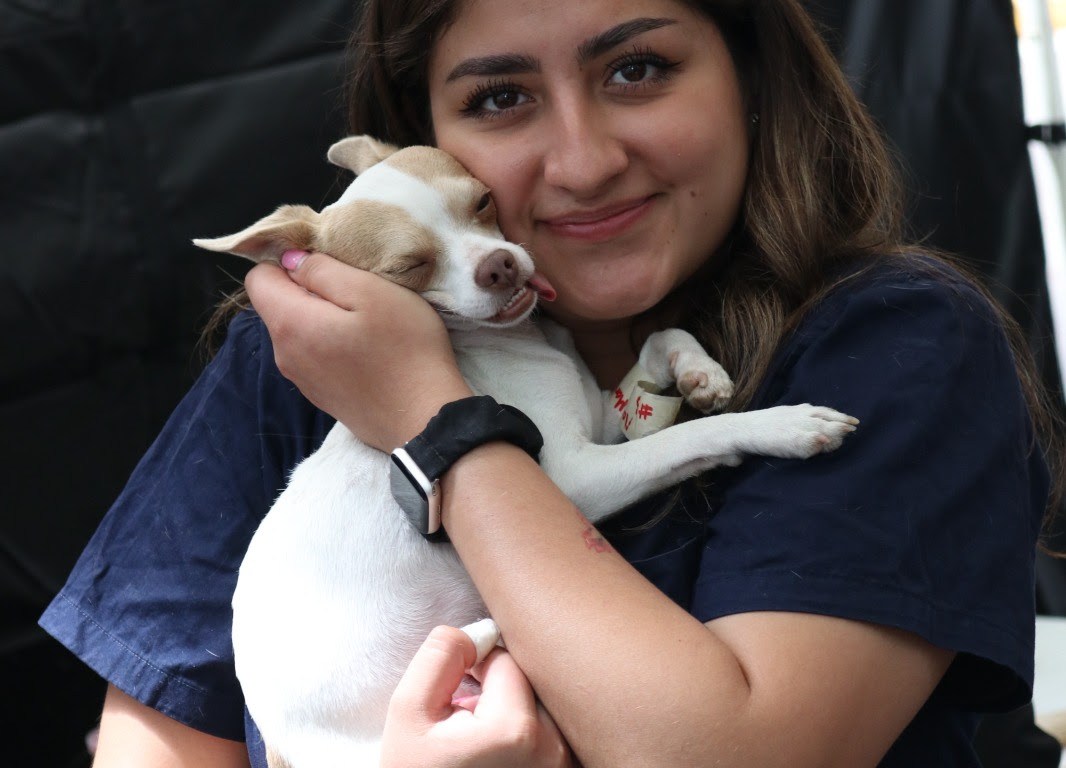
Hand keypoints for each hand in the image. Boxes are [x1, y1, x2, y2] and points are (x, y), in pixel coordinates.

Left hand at [244, 252, 472, 449]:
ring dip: (322, 317)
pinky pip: (312, 355)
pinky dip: (330, 343)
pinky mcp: (320, 395)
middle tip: (356, 292)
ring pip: (296, 330)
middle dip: (308, 290)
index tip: (328, 265)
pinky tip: (365, 350)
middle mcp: (284, 354)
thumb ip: (323, 270)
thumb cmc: (404, 349)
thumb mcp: (370, 291)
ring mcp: (301, 379)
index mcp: (290, 324)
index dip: (288, 263)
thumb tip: (291, 260)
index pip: (258, 278)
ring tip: (365, 321)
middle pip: (278, 305)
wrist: (424, 419)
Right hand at [381, 626, 573, 767]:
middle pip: (533, 682)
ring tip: (484, 743)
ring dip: (517, 712)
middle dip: (501, 689)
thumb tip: (477, 631)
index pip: (508, 659)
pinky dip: (530, 738)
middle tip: (470, 721)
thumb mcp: (408, 713)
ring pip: (545, 707)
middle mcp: (553, 750)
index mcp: (514, 729)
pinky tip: (501, 758)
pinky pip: (556, 735)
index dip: (477, 667)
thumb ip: (441, 657)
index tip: (459, 696)